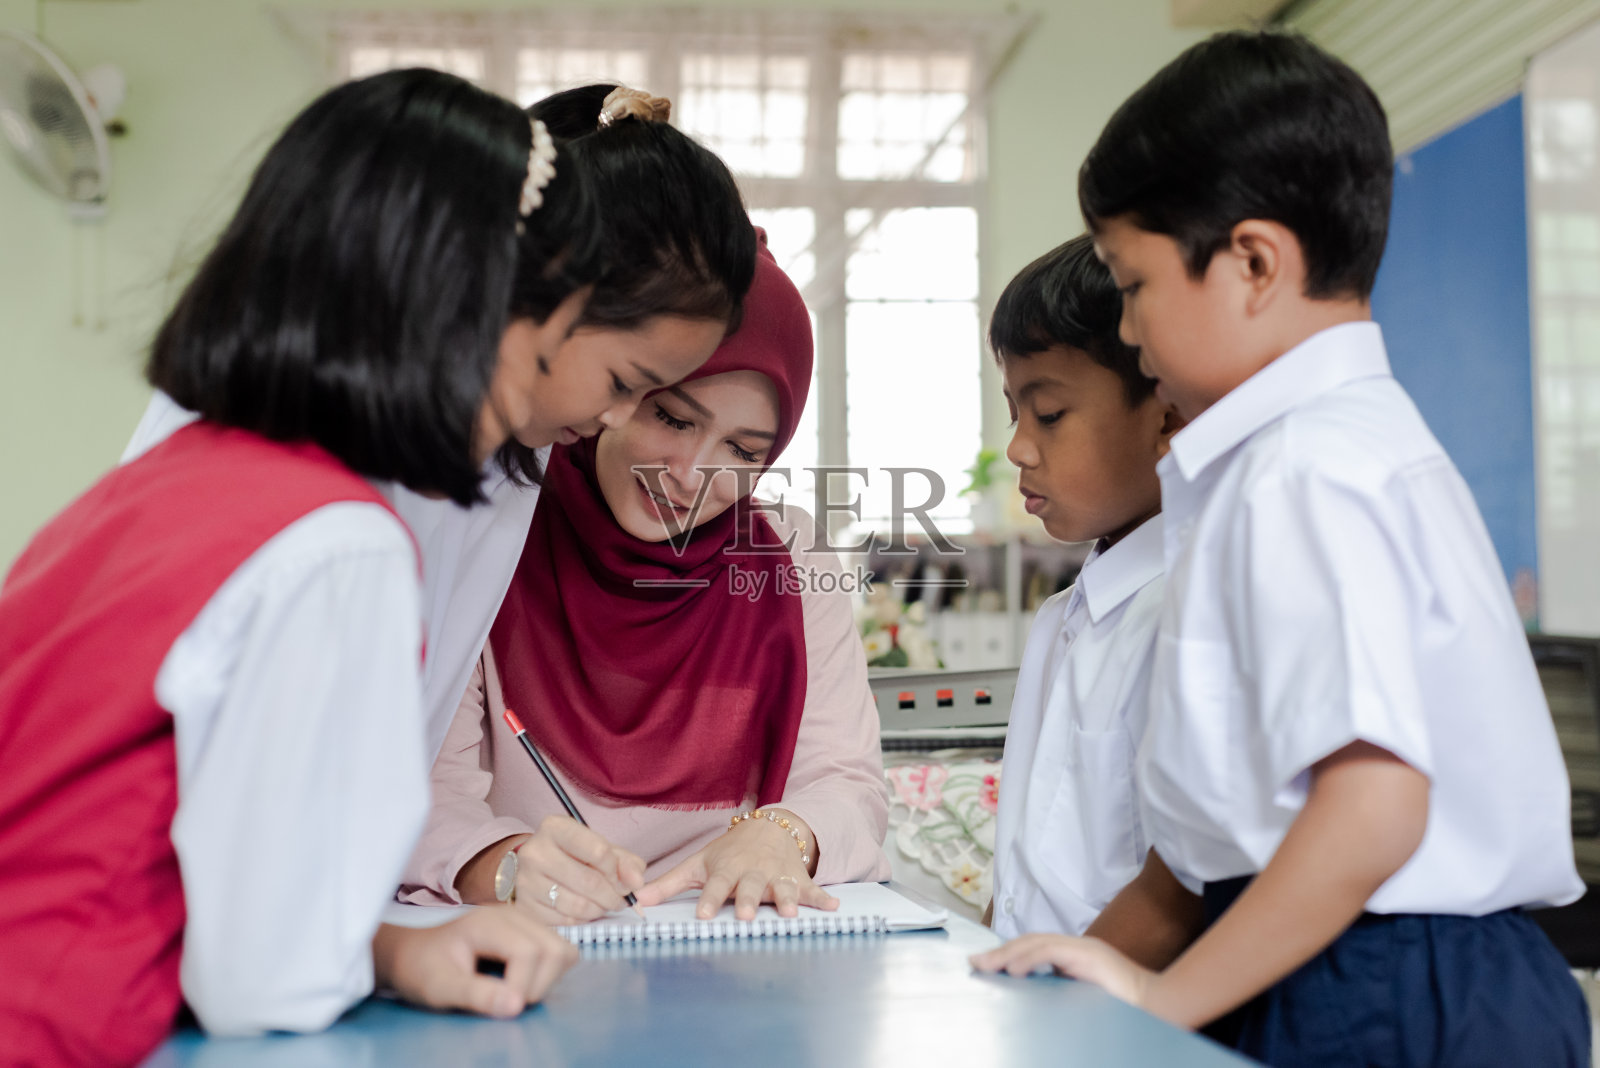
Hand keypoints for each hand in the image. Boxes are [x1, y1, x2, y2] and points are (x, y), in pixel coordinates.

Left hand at [372, 909, 576, 1017]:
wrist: (413, 954)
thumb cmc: (422, 969)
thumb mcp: (440, 987)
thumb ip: (476, 995)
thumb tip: (517, 1006)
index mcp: (489, 923)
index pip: (529, 952)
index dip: (521, 987)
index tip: (501, 1008)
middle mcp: (514, 915)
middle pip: (555, 950)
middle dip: (539, 986)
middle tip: (508, 1002)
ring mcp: (526, 922)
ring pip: (564, 951)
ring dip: (548, 981)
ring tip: (515, 992)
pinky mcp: (532, 932)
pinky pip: (560, 952)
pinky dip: (550, 973)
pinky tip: (522, 981)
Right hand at [512, 815, 646, 923]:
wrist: (536, 867)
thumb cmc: (573, 855)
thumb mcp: (599, 848)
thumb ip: (625, 862)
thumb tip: (637, 883)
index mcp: (555, 827)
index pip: (599, 851)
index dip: (617, 871)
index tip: (623, 879)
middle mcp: (535, 851)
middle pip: (590, 882)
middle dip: (613, 896)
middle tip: (620, 900)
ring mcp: (526, 880)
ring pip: (577, 905)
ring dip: (599, 910)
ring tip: (603, 905)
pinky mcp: (524, 906)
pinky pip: (564, 921)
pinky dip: (582, 920)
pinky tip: (584, 911)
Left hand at [638, 809, 836, 920]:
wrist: (770, 827)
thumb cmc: (728, 852)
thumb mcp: (699, 863)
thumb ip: (669, 884)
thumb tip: (637, 900)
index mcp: (727, 869)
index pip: (716, 886)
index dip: (710, 900)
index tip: (704, 916)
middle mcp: (753, 872)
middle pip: (750, 887)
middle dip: (749, 900)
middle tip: (746, 916)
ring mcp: (778, 876)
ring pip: (783, 888)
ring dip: (787, 900)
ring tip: (791, 914)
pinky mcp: (798, 880)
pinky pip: (813, 889)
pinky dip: (824, 898)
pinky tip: (835, 907)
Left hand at [969, 934, 1155, 1008]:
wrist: (1160, 1006)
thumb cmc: (1124, 1010)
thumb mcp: (1082, 998)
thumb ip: (1059, 990)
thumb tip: (1030, 996)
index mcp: (1074, 956)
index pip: (1033, 948)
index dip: (1007, 954)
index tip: (983, 964)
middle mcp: (1077, 947)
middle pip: (1030, 942)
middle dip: (1000, 952)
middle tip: (975, 963)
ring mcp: (1085, 949)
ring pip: (1037, 943)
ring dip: (1008, 954)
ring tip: (987, 965)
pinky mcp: (1091, 956)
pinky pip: (1053, 952)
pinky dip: (1031, 958)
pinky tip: (1014, 969)